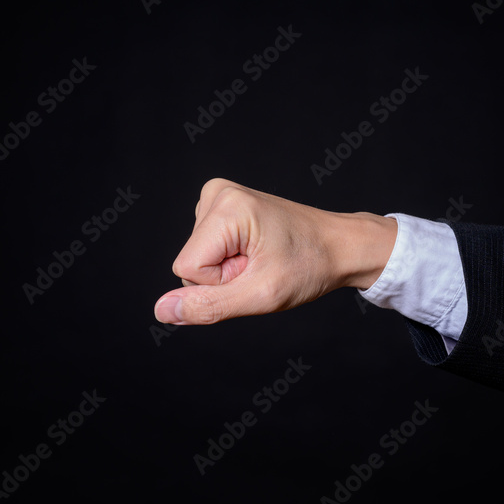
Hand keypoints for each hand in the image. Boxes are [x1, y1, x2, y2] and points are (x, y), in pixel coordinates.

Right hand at [154, 178, 397, 324]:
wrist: (340, 246)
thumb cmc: (310, 266)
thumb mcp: (260, 295)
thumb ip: (208, 305)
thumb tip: (162, 310)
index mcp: (226, 207)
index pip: (188, 270)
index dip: (220, 284)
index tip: (256, 272)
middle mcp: (217, 193)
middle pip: (191, 263)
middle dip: (225, 277)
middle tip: (263, 267)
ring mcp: (218, 197)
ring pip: (198, 259)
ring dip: (230, 270)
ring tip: (265, 258)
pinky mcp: (222, 207)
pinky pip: (207, 250)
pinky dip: (232, 260)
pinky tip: (259, 251)